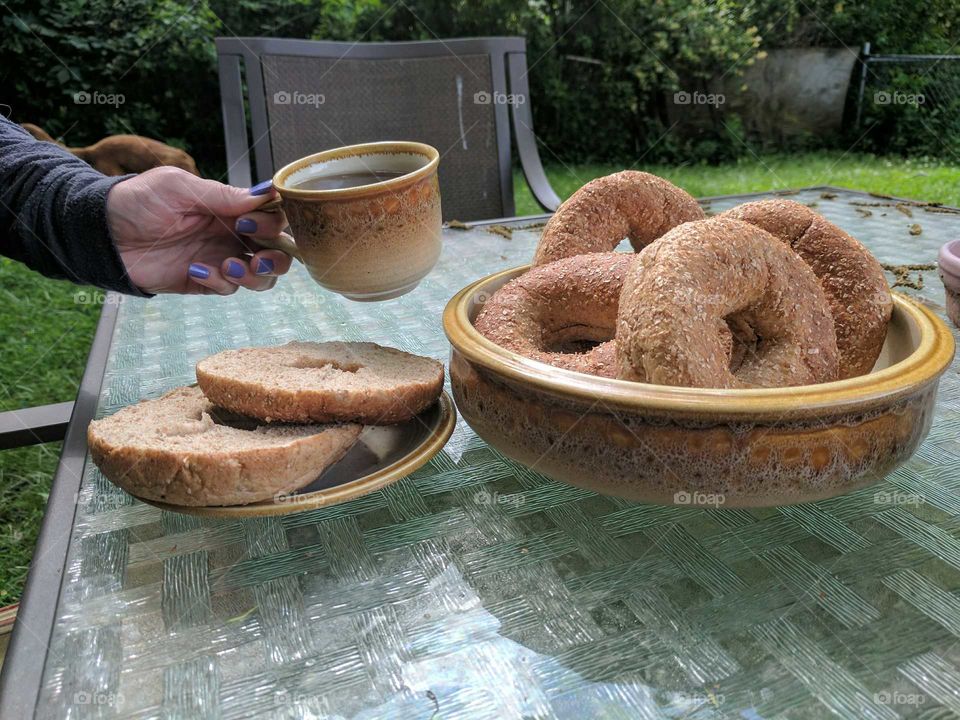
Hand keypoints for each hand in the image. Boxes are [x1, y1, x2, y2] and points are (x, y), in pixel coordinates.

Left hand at [106, 167, 293, 293]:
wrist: (103, 234)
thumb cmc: (137, 201)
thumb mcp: (179, 187)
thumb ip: (222, 194)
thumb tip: (265, 194)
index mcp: (230, 208)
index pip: (274, 217)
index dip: (272, 223)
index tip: (248, 223)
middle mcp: (232, 235)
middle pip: (279, 252)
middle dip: (277, 257)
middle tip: (256, 256)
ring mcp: (220, 259)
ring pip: (262, 277)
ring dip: (254, 276)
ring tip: (228, 266)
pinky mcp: (204, 282)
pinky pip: (229, 290)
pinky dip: (219, 283)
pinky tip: (195, 270)